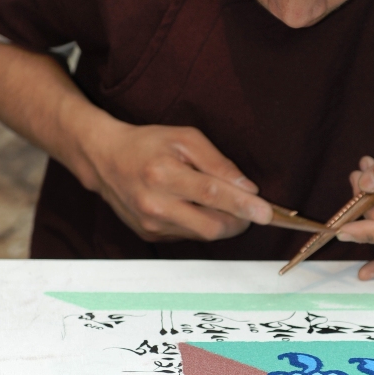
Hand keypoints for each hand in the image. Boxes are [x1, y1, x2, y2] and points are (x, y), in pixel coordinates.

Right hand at [81, 118, 272, 241]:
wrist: (106, 159)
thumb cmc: (149, 144)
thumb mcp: (186, 138)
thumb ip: (218, 163)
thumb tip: (247, 188)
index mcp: (163, 174)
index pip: (212, 194)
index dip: (242, 205)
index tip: (266, 213)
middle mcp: (154, 204)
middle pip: (211, 226)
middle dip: (238, 221)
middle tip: (250, 209)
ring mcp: (150, 224)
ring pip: (203, 234)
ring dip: (221, 222)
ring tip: (220, 202)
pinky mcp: (150, 235)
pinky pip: (189, 236)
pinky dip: (201, 224)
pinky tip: (194, 207)